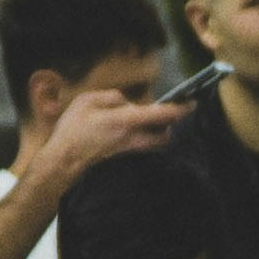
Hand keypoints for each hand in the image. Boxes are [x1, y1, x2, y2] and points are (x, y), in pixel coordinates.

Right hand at [33, 85, 174, 194]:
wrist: (65, 160)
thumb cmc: (73, 129)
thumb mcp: (88, 101)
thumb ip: (112, 98)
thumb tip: (129, 104)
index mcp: (126, 121)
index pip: (161, 115)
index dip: (180, 108)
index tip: (192, 103)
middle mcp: (133, 139)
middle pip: (165, 136)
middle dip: (170, 125)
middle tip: (168, 114)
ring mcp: (130, 151)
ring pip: (155, 143)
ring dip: (156, 133)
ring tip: (144, 121)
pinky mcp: (124, 158)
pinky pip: (142, 147)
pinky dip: (142, 139)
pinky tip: (127, 131)